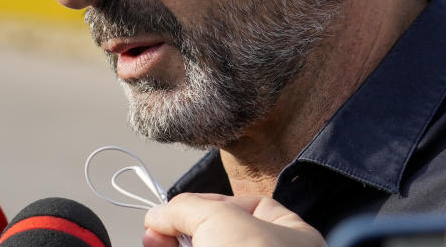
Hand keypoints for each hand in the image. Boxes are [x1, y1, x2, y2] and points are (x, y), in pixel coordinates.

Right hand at [143, 193, 324, 246]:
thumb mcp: (218, 217)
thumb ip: (187, 208)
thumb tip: (160, 213)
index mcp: (291, 235)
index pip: (246, 206)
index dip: (208, 202)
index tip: (176, 207)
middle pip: (218, 234)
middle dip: (183, 229)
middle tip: (157, 229)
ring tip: (154, 243)